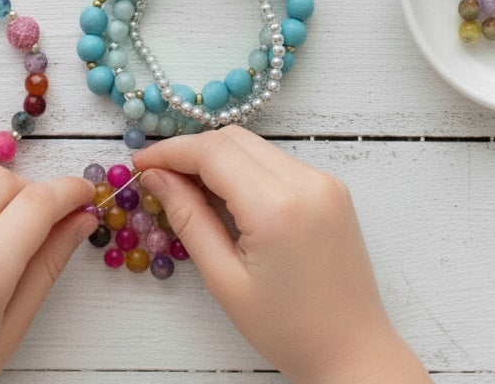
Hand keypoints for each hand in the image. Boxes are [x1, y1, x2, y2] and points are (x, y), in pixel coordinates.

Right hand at [133, 126, 431, 383]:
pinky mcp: (331, 188)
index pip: (211, 152)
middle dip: (189, 150)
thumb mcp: (224, 279)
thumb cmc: (287, 329)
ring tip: (188, 187)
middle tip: (159, 176)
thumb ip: (188, 218)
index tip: (139, 164)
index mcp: (277, 208)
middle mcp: (306, 182)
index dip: (169, 152)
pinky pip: (274, 159)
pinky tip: (226, 193)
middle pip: (231, 138)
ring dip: (215, 156)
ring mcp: (324, 181)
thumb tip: (156, 177)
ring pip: (253, 145)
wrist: (355, 355)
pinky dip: (243, 166)